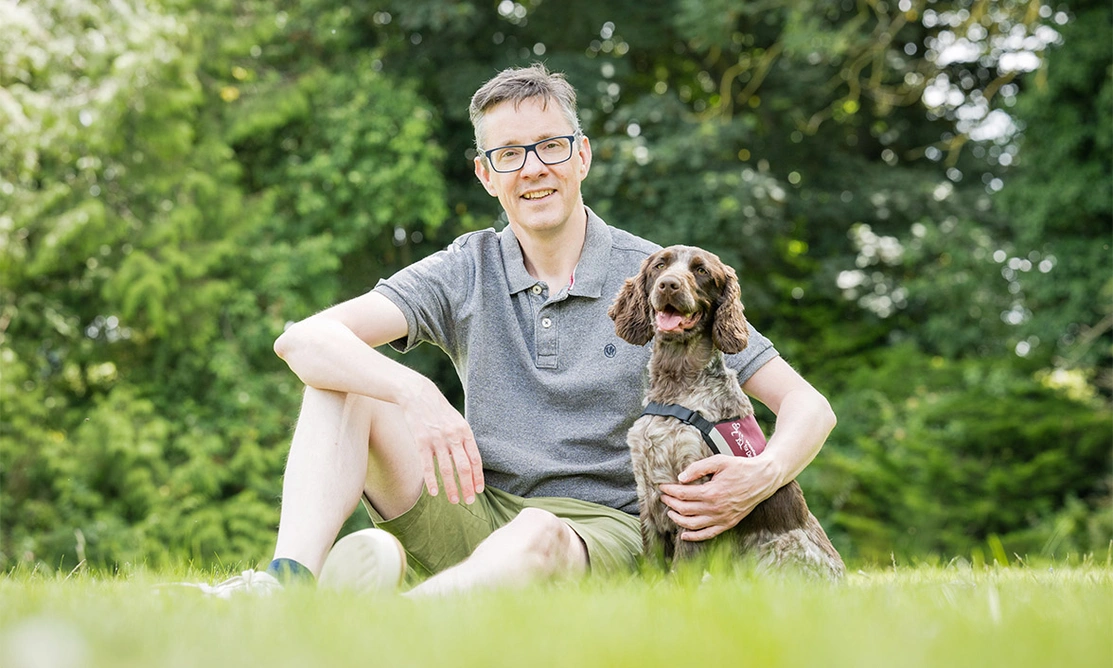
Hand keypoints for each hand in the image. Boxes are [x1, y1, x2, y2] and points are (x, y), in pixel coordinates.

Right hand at [397, 378, 484, 504]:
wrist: (418, 394)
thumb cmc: (439, 410)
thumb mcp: (457, 420)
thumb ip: (463, 439)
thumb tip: (469, 460)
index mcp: (465, 431)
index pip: (475, 459)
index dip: (478, 476)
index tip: (479, 490)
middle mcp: (453, 436)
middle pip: (463, 467)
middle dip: (467, 486)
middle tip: (469, 501)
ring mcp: (437, 440)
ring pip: (447, 469)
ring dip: (451, 487)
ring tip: (454, 501)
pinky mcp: (421, 442)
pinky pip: (428, 466)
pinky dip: (432, 481)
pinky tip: (434, 493)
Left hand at [657, 454, 782, 540]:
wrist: (762, 479)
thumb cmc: (740, 467)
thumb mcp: (718, 461)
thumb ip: (698, 468)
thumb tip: (680, 478)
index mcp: (711, 492)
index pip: (682, 494)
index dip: (669, 491)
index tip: (662, 487)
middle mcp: (715, 508)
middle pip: (685, 509)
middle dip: (670, 503)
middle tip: (663, 498)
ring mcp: (722, 518)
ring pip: (693, 524)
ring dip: (678, 520)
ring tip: (670, 512)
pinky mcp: (728, 524)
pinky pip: (708, 534)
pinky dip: (694, 537)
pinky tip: (684, 535)